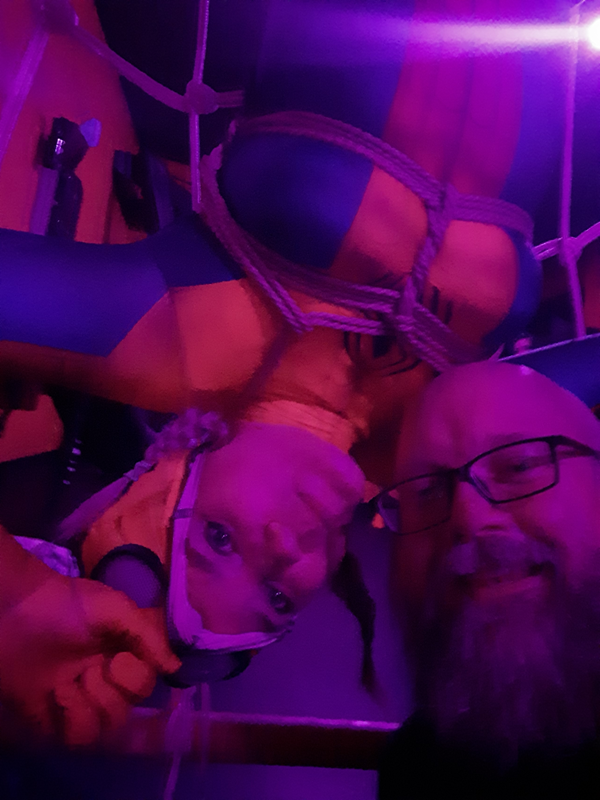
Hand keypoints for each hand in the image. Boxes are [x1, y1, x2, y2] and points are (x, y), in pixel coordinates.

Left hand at [0, 570, 179, 746]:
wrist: (16, 609)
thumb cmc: (67, 604)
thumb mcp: (115, 607)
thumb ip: (148, 635)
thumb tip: (175, 667)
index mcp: (120, 653)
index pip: (144, 684)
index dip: (136, 678)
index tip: (118, 659)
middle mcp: (101, 677)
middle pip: (125, 710)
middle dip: (110, 693)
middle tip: (90, 671)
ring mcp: (75, 696)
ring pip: (100, 728)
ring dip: (88, 708)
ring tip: (69, 686)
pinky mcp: (47, 712)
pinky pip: (69, 736)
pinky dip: (65, 719)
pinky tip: (54, 696)